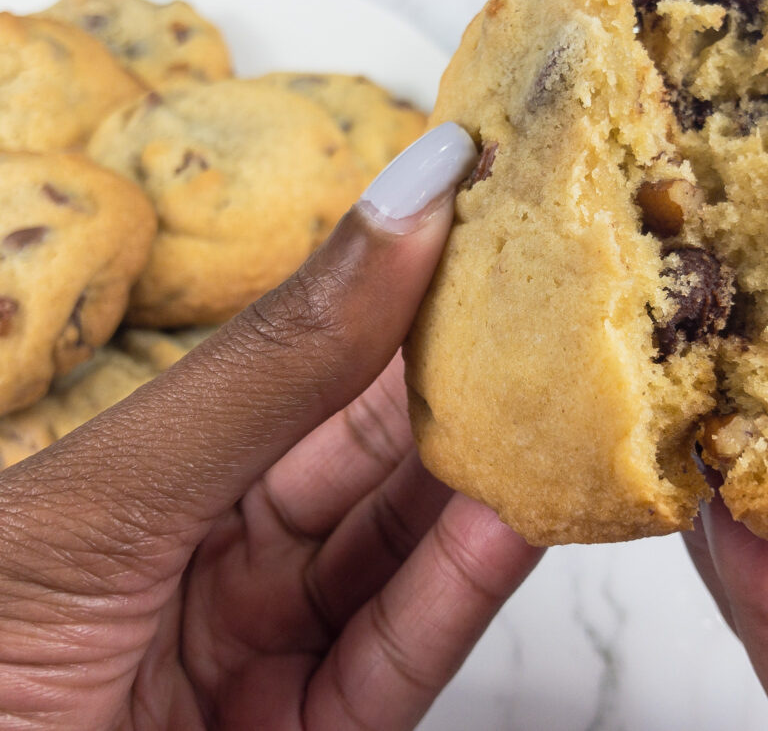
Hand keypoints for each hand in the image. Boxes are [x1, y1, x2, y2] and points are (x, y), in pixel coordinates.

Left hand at [0, 124, 542, 730]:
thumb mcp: (110, 495)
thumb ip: (269, 367)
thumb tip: (398, 210)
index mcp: (150, 482)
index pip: (299, 371)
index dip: (390, 292)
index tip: (475, 216)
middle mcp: (213, 561)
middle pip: (366, 458)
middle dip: (460, 382)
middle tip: (543, 307)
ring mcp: (265, 654)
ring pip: (402, 554)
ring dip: (485, 484)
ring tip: (557, 402)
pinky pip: (401, 656)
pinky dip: (467, 587)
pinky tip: (519, 518)